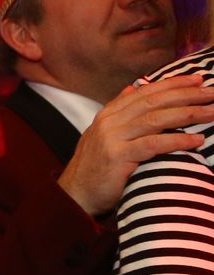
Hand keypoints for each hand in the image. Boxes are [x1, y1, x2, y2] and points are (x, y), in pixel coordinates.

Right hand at [60, 76, 213, 216]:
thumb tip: (131, 88)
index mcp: (109, 114)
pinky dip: (177, 141)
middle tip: (213, 92)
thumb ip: (120, 112)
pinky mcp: (117, 157)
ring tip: (212, 112)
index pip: (145, 92)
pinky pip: (153, 145)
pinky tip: (197, 140)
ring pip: (156, 119)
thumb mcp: (105, 135)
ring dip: (188, 114)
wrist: (75, 195)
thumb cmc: (96, 167)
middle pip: (154, 102)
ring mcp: (112, 138)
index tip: (198, 80)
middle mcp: (110, 122)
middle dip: (187, 95)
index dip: (173, 83)